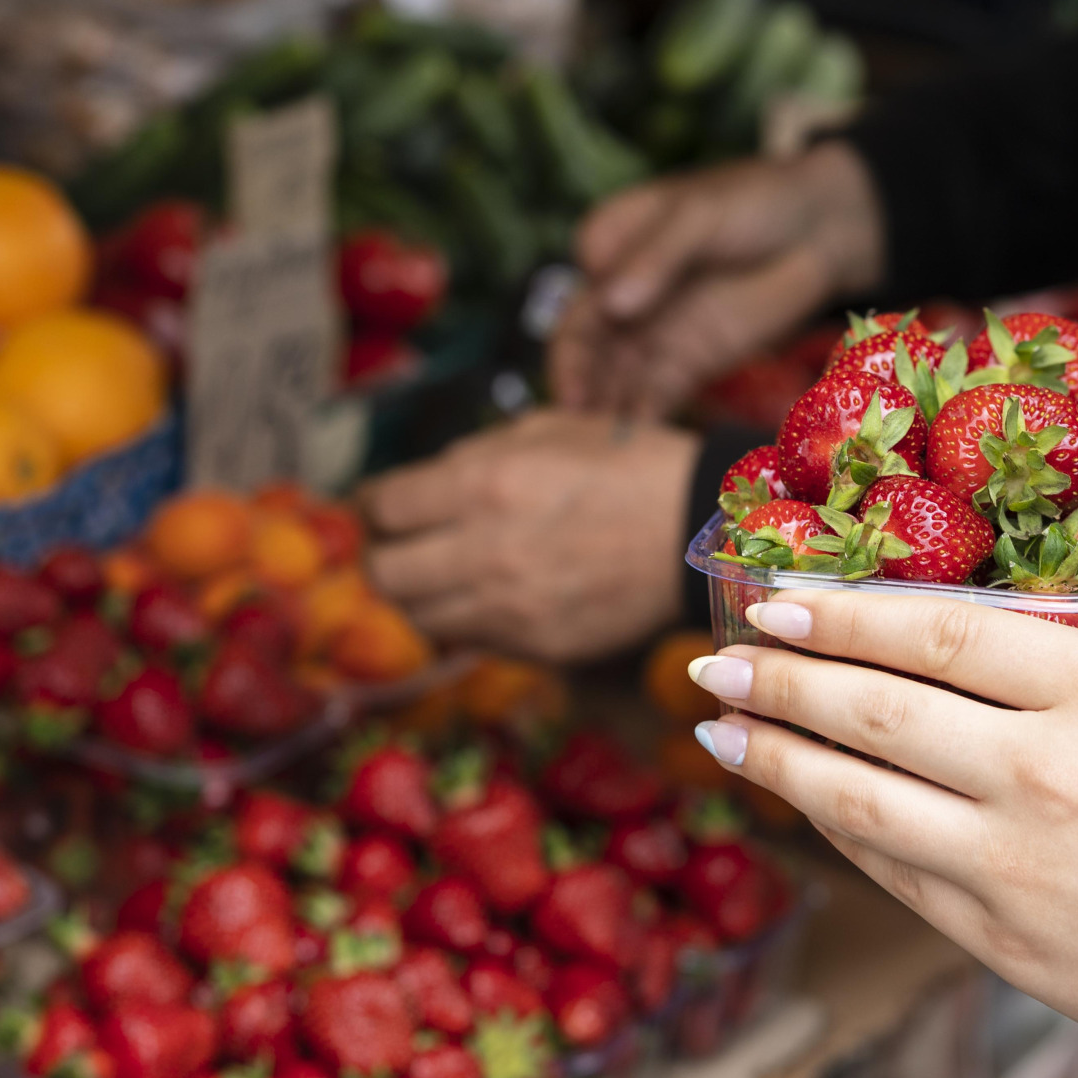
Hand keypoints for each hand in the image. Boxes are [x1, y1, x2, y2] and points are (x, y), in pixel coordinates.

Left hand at [359, 410, 697, 661]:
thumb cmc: (627, 464)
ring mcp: (511, 607)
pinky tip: (491, 596)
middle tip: (402, 546)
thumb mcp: (547, 430)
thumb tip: (418, 486)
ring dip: (421, 595)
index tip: (386, 506)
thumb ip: (473, 456)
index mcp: (485, 483)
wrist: (701, 529)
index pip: (383, 507)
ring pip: (420, 616)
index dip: (377, 505)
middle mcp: (486, 550)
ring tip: (443, 575)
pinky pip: (471, 640)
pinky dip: (466, 621)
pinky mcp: (538, 646)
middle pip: (385, 573)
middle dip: (385, 556)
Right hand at [549, 141, 884, 418]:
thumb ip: (656, 258)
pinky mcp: (688, 362)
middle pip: (591, 351)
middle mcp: (621, 296)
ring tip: (603, 450)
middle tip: (582, 429)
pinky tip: (639, 447)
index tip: (573, 385)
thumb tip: (612, 304)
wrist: (819, 228)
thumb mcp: (699, 217)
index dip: (570, 346)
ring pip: (617, 379)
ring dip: (607, 413)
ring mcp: (654, 333)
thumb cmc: (754, 201)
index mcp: (610, 248)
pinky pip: (655, 394)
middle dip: (583, 390)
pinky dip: (643, 419)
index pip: (578, 302)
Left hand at [683, 590, 1077, 1026]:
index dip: (844, 613)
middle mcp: (1037, 774)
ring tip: (718, 731)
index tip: (779, 597)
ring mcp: (1013, 865)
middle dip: (783, 679)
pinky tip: (805, 809)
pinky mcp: (1006, 942)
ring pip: (862, 802)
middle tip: (716, 658)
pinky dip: (842, 838)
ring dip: (780, 760)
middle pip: (877, 713)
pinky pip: (898, 878)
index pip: (936, 635)